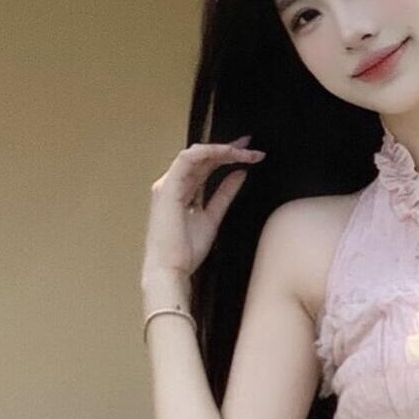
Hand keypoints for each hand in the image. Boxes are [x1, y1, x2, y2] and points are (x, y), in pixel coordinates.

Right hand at [143, 135, 263, 289]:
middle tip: (252, 147)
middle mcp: (173, 184)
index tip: (250, 154)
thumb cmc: (185, 252)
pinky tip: (226, 152)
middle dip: (229, 149)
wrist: (171, 271)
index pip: (206, 166)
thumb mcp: (213, 218)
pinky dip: (207, 153)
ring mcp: (168, 184)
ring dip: (222, 150)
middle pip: (202, 158)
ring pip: (196, 154)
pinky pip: (187, 160)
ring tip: (244, 152)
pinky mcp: (167, 188)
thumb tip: (240, 175)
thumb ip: (225, 195)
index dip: (227, 156)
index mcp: (182, 191)